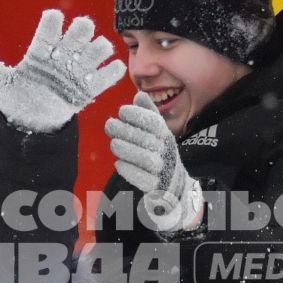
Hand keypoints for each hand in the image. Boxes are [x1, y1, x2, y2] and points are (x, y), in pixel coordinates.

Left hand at [0, 9, 126, 132]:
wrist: (31, 121)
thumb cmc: (16, 98)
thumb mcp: (1, 84)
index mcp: (41, 52)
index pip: (49, 29)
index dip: (53, 22)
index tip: (53, 17)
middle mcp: (61, 57)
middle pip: (78, 33)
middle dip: (82, 29)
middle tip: (81, 31)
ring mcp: (76, 72)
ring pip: (96, 50)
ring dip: (100, 48)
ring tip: (98, 52)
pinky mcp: (87, 90)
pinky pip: (105, 78)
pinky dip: (112, 72)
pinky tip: (113, 69)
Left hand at [106, 93, 204, 231]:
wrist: (173, 187)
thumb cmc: (159, 155)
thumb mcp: (157, 133)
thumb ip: (148, 114)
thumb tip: (139, 95)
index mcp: (166, 137)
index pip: (154, 122)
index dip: (138, 114)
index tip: (122, 111)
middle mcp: (167, 152)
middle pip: (147, 139)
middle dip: (125, 130)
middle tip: (109, 125)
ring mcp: (162, 170)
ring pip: (144, 158)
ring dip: (125, 148)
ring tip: (114, 144)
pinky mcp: (156, 187)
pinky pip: (142, 178)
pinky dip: (129, 170)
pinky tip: (119, 164)